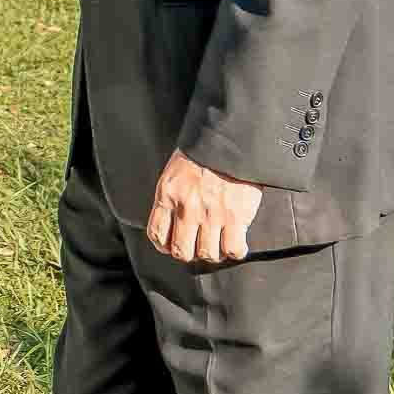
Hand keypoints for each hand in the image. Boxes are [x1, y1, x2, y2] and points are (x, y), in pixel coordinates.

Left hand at [146, 150, 264, 265]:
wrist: (230, 139)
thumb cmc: (204, 152)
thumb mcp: (176, 170)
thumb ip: (172, 195)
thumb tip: (173, 220)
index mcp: (168, 194)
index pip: (157, 234)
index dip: (164, 246)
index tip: (172, 245)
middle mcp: (187, 208)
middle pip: (182, 251)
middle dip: (189, 253)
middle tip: (197, 246)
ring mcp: (211, 215)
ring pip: (207, 254)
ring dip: (213, 254)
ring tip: (218, 245)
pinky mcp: (236, 217)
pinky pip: (233, 249)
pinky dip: (235, 252)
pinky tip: (235, 244)